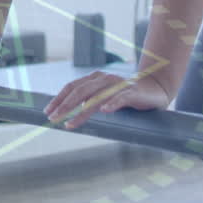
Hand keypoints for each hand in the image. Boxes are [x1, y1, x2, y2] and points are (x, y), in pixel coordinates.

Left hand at [44, 71, 170, 129]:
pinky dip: (113, 103)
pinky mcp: (133, 92)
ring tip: (70, 123)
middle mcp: (104, 79)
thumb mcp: (104, 96)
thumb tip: (66, 112)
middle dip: (64, 106)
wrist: (155, 88)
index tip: (47, 111)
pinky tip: (105, 111)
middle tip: (53, 119)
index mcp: (95, 78)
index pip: (72, 87)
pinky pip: (121, 97)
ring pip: (96, 97)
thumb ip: (89, 100)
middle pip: (80, 91)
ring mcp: (118, 85)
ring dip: (81, 111)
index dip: (58, 98)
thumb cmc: (125, 95)